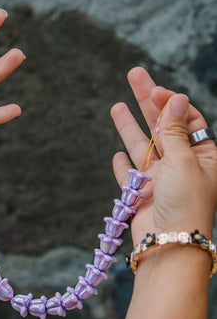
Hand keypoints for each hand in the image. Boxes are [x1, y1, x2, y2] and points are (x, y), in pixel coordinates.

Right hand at [110, 67, 216, 244]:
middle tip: (134, 74)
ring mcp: (160, 179)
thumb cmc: (186, 202)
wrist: (170, 243)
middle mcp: (182, 164)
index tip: (154, 90)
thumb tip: (175, 98)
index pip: (186, 118)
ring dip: (129, 127)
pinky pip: (130, 176)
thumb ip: (173, 130)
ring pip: (143, 147)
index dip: (170, 101)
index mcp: (203, 155)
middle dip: (147, 101)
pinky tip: (117, 155)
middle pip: (162, 125)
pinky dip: (123, 167)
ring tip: (116, 106)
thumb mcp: (183, 160)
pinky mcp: (142, 195)